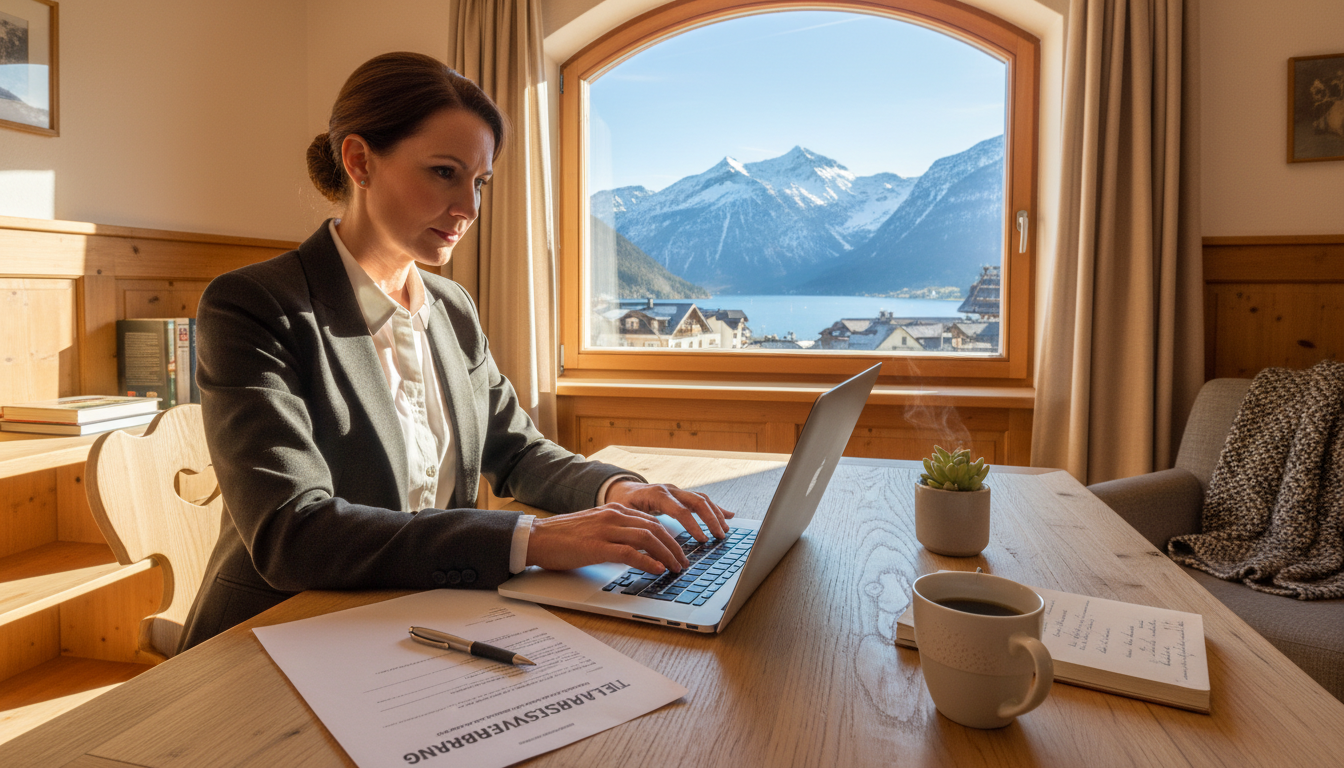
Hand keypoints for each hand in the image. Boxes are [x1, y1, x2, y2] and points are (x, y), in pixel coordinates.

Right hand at [526, 504, 690, 574]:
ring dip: (667, 554)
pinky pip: (630, 552)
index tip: (678, 550)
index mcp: (614, 510)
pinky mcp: (598, 546)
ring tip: (676, 568)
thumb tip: (635, 549)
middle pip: (656, 528)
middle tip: (684, 562)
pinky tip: (657, 569)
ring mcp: (606, 530)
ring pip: (648, 538)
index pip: (651, 521)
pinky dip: (648, 561)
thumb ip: (615, 532)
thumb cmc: (562, 537)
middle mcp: (613, 516)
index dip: (669, 537)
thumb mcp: (594, 528)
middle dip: (674, 547)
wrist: (536, 538)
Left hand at [604, 480, 734, 542]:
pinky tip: (728, 515)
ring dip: (716, 514)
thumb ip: (638, 532)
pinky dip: (716, 507)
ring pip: (702, 499)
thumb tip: (650, 554)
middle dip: (711, 519)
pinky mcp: (681, 495)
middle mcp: (670, 490)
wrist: (620, 490)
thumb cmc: (622, 505)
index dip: (693, 526)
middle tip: (719, 536)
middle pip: (697, 501)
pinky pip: (702, 499)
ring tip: (725, 530)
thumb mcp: (625, 519)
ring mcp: (677, 491)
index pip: (680, 510)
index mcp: (657, 495)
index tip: (702, 540)